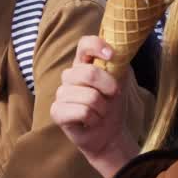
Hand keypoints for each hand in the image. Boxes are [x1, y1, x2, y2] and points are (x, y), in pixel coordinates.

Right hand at [51, 36, 139, 177]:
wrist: (109, 133)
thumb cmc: (113, 104)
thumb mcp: (121, 79)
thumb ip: (119, 62)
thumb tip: (120, 48)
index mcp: (84, 63)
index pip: (84, 44)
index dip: (96, 46)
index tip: (111, 55)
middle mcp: (69, 76)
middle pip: (88, 73)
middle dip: (108, 87)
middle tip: (113, 96)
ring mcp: (61, 93)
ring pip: (89, 96)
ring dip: (102, 108)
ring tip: (100, 112)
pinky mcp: (56, 111)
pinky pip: (82, 112)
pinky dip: (94, 119)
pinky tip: (91, 121)